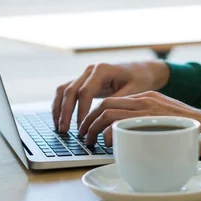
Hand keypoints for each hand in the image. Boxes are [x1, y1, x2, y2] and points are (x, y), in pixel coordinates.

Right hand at [52, 61, 169, 131]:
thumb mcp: (134, 91)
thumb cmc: (140, 79)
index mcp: (102, 70)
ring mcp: (85, 75)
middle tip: (64, 130)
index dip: (81, 111)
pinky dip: (61, 105)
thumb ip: (118, 102)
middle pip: (70, 90)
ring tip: (59, 128)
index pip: (85, 91)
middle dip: (65, 112)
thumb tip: (104, 118)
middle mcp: (90, 70)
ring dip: (59, 109)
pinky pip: (67, 91)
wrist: (142, 69)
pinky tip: (61, 120)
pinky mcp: (84, 81)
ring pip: (64, 90)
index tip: (81, 126)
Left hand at [79, 91, 200, 156]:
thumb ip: (149, 126)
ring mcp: (147, 108)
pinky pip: (120, 123)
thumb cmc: (194, 131)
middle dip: (89, 120)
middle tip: (84, 135)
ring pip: (107, 112)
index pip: (113, 101)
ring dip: (93, 128)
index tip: (91, 127)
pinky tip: (108, 144)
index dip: (96, 114)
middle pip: (105, 105)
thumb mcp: (168, 123)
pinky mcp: (151, 118)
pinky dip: (108, 134)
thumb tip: (132, 143)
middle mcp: (145, 100)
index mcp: (148, 98)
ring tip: (89, 141)